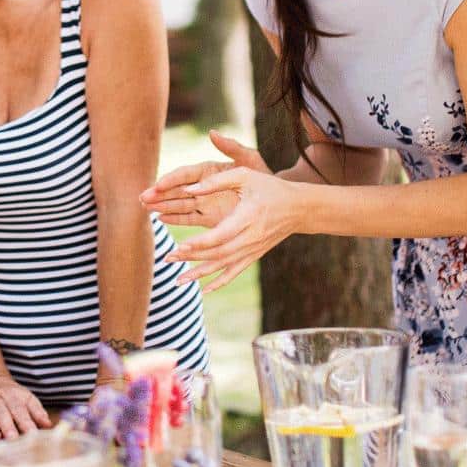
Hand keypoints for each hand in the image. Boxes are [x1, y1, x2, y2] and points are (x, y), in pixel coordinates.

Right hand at [0, 377, 51, 439]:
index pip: (21, 410)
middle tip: (13, 438)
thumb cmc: (14, 397)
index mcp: (14, 397)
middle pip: (3, 414)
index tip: (32, 433)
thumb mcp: (28, 399)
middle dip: (8, 426)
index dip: (26, 422)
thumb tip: (49, 425)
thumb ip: (38, 412)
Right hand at [141, 130, 267, 226]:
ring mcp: (204, 202)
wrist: (274, 196)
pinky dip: (175, 218)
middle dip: (159, 194)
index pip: (185, 175)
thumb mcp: (248, 158)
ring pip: (178, 205)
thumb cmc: (261, 174)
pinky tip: (161, 218)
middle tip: (142, 198)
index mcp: (208, 170)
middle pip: (176, 190)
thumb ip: (231, 147)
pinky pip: (188, 219)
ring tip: (146, 208)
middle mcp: (202, 186)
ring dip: (162, 206)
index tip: (159, 185)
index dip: (171, 179)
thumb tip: (213, 132)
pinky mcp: (208, 218)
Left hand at [171, 166, 306, 291]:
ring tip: (178, 281)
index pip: (221, 235)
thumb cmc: (269, 187)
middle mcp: (250, 237)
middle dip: (192, 258)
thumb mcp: (245, 175)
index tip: (180, 246)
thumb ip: (217, 181)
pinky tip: (203, 290)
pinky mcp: (254, 255)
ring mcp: (253, 249)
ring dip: (200, 274)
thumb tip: (189, 189)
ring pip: (224, 266)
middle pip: (218, 253)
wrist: (298, 208)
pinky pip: (234, 272)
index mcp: (248, 217)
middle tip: (168, 258)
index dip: (200, 243)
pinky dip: (219, 282)